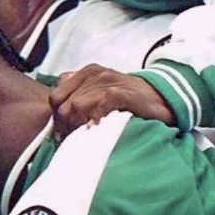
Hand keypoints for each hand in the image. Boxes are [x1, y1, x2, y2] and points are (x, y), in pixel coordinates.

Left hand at [49, 64, 176, 139]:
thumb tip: (57, 114)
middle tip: (74, 140)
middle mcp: (94, 74)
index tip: (64, 133)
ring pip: (78, 105)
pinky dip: (98, 116)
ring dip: (78, 126)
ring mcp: (110, 81)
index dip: (57, 118)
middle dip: (66, 126)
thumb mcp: (98, 91)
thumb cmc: (125, 100)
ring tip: (85, 138)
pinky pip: (104, 102)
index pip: (55, 97)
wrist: (159, 96)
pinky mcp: (125, 92)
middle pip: (64, 105)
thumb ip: (77, 94)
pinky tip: (99, 128)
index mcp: (85, 74)